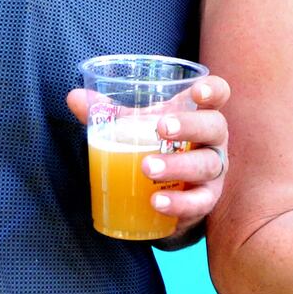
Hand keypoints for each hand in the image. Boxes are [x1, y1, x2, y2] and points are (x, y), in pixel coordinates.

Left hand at [66, 76, 231, 236]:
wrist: (170, 194)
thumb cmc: (158, 147)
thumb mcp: (136, 127)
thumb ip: (109, 112)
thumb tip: (73, 96)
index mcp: (199, 114)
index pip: (218, 94)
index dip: (213, 90)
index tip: (197, 92)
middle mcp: (213, 141)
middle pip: (215, 127)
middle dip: (190, 126)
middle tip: (160, 128)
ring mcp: (213, 172)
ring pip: (207, 165)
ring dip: (178, 166)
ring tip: (146, 168)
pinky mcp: (205, 201)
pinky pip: (199, 203)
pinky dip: (178, 203)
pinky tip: (157, 201)